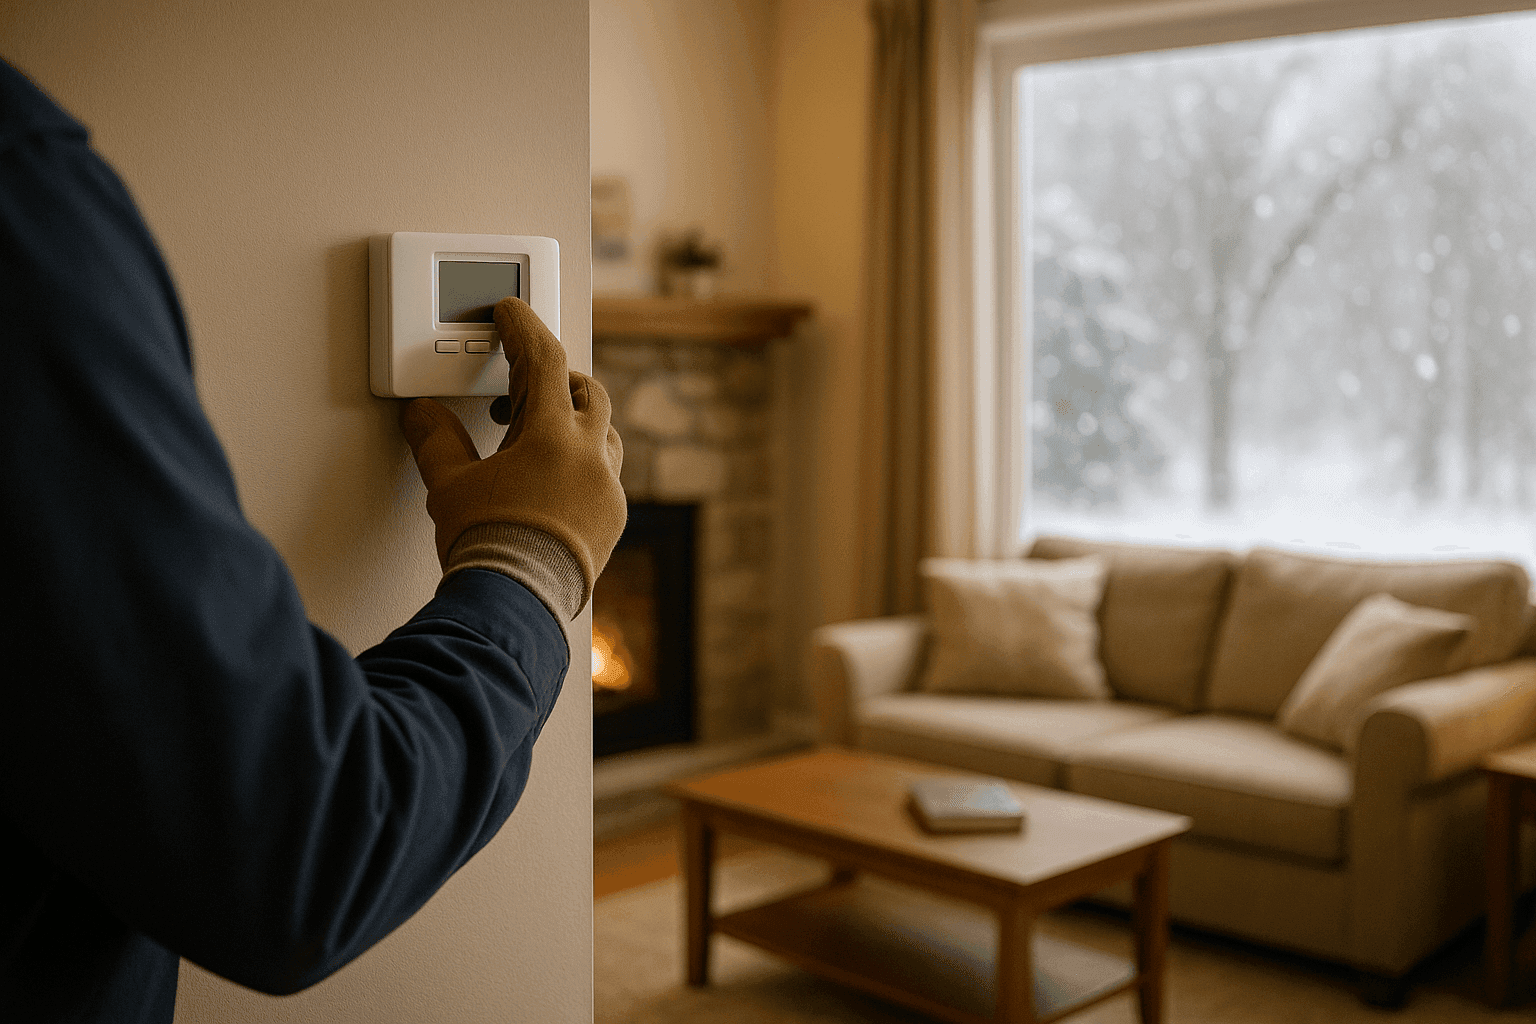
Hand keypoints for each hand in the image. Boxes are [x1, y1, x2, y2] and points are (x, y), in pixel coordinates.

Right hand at [402, 297, 625, 608]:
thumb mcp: (448, 486)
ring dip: (576, 424)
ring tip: (535, 438)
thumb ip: (436, 439)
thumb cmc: (487, 544)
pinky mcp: (612, 520)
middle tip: (520, 389)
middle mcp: (592, 457)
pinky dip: (582, 466)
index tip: (511, 311)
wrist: (517, 603)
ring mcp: (608, 489)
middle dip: (556, 380)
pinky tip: (551, 483)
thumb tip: (421, 414)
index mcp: (554, 436)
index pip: (545, 359)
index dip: (524, 327)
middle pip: (588, 391)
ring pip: (605, 435)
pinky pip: (605, 477)